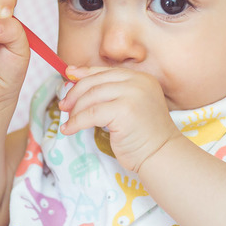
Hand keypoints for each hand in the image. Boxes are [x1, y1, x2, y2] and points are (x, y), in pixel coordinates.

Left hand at [59, 67, 180, 172]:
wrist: (161, 154)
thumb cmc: (144, 135)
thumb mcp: (129, 107)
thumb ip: (111, 93)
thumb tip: (76, 81)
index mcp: (141, 78)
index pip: (106, 71)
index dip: (84, 73)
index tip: (68, 76)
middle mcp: (138, 82)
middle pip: (96, 82)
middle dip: (75, 93)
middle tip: (64, 106)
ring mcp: (132, 94)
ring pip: (91, 97)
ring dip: (75, 110)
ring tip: (68, 121)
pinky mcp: (124, 110)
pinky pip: (91, 113)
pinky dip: (76, 122)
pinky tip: (69, 129)